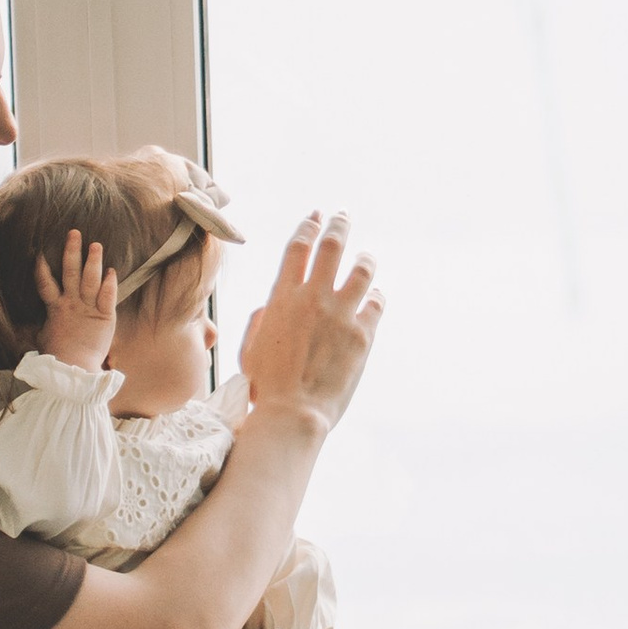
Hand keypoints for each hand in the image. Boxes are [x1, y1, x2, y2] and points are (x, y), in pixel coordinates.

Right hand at [32, 227, 116, 371]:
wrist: (73, 370)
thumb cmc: (56, 357)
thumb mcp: (42, 339)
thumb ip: (37, 328)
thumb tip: (18, 330)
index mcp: (55, 309)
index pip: (45, 283)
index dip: (42, 268)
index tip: (40, 252)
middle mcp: (71, 304)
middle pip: (71, 272)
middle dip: (72, 251)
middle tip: (75, 232)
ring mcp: (88, 309)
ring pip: (90, 279)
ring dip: (93, 261)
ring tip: (95, 244)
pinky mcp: (104, 317)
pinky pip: (107, 296)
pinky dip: (110, 283)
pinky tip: (112, 271)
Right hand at [234, 212, 381, 434]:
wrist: (294, 412)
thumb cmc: (266, 385)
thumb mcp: (250, 347)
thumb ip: (261, 319)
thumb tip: (271, 306)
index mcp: (283, 297)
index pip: (299, 247)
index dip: (309, 226)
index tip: (316, 216)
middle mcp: (314, 298)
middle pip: (332, 247)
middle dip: (339, 226)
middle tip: (343, 216)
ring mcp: (342, 314)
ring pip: (362, 270)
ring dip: (365, 259)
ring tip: (366, 257)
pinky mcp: (363, 334)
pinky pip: (377, 303)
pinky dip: (377, 296)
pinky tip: (376, 295)